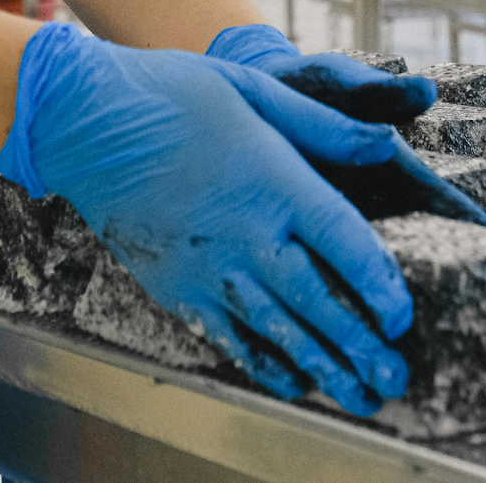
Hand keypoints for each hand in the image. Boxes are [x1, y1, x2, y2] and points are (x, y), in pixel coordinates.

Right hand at [0, 24, 413, 414]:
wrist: (84, 120)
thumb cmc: (174, 93)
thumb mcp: (256, 89)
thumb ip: (324, 125)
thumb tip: (388, 142)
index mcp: (272, 180)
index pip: (342, 242)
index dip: (378, 284)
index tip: (402, 318)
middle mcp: (243, 232)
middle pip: (316, 300)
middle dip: (360, 345)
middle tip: (394, 380)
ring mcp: (205, 265)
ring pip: (275, 329)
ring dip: (321, 365)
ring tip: (357, 395)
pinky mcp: (173, 284)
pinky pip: (225, 335)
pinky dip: (262, 363)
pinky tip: (292, 383)